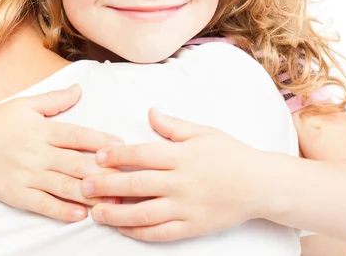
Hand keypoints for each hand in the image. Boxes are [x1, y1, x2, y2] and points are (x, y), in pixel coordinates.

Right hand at [0, 85, 123, 221]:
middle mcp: (39, 152)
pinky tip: (80, 215)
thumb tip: (79, 89)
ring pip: (66, 186)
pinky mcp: (17, 193)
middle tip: (127, 180)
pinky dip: (63, 210)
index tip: (121, 147)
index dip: (101, 141)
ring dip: (91, 195)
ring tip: (112, 202)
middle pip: (78, 164)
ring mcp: (28, 175)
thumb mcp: (26, 104)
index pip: (79, 135)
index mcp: (43, 129)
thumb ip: (55, 100)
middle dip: (104, 173)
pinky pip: (44, 204)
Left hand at [81, 108, 265, 240]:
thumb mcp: (202, 132)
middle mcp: (181, 182)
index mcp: (181, 155)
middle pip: (136, 183)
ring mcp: (187, 207)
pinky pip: (162, 232)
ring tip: (95, 212)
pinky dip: (140, 232)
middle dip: (106, 185)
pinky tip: (123, 228)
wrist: (261, 184)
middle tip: (84, 186)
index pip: (141, 154)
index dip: (116, 155)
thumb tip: (149, 113)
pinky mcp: (193, 226)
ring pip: (144, 212)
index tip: (97, 157)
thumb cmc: (230, 154)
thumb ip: (172, 125)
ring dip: (116, 213)